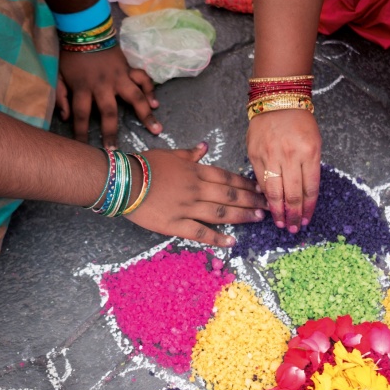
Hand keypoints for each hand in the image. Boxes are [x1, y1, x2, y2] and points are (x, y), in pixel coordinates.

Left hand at [56, 46, 161, 148]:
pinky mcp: (128, 69)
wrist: (86, 30)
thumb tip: (66, 118)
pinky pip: (143, 80)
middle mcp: (103, 85)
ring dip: (146, 114)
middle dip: (111, 132)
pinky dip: (150, 91)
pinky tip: (155, 104)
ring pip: (135, 97)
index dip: (80, 133)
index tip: (83, 150)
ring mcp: (119, 77)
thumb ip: (61, 97)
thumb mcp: (58, 75)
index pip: (81, 115)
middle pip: (108, 112)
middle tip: (115, 150)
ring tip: (156, 130)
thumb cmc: (70, 56)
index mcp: (83, 87)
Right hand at [125, 143, 267, 246]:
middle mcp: (196, 189)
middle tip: (267, 205)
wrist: (122, 181)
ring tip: (257, 218)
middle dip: (250, 200)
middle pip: (229, 195)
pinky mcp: (175, 224)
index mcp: (195, 171)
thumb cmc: (143, 165)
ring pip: (220, 213)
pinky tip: (232, 242)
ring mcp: (186, 208)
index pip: (226, 177)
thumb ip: (190, 154)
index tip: (259, 187)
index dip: (245, 183)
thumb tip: (205, 147)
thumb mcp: (169, 154)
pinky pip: (200, 232)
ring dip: (242, 216)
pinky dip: (217, 238)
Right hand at [246, 109, 321, 232]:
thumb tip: (303, 195)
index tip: (306, 220)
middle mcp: (290, 155)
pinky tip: (268, 204)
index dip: (308, 207)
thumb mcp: (314, 142)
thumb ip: (309, 167)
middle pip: (292, 194)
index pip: (310, 188)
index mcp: (309, 152)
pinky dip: (266, 195)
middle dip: (293, 214)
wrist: (277, 100)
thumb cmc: (300, 121)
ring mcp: (270, 155)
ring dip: (278, 210)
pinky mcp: (254, 155)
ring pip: (274, 191)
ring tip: (280, 222)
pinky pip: (261, 180)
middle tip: (293, 228)